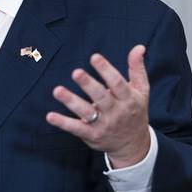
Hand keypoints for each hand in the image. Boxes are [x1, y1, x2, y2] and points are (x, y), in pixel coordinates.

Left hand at [46, 45, 149, 167]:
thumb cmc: (135, 111)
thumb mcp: (141, 91)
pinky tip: (50, 116)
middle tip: (76, 72)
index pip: (117, 83)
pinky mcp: (92, 135)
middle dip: (88, 84)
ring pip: (86, 112)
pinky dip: (63, 123)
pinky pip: (76, 129)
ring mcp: (103, 125)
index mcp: (128, 99)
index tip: (94, 57)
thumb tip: (139, 47)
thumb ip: (137, 69)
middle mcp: (116, 112)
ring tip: (57, 90)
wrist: (133, 144)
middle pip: (101, 97)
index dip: (106, 70)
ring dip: (71, 101)